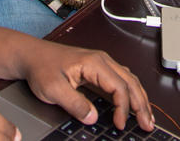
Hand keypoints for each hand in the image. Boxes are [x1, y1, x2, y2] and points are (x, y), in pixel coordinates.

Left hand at [23, 42, 154, 134]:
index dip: (123, 108)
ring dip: (139, 98)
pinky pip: (121, 80)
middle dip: (142, 104)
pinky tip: (133, 103)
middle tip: (148, 123)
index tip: (120, 124)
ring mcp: (101, 64)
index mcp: (95, 63)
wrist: (31, 56)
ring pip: (129, 80)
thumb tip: (93, 117)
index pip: (119, 87)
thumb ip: (75, 103)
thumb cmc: (41, 67)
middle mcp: (102, 61)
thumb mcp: (54, 89)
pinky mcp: (97, 69)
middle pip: (130, 82)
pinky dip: (130, 93)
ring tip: (146, 116)